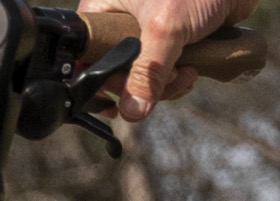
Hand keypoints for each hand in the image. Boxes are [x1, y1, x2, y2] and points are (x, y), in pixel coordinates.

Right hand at [101, 0, 252, 117]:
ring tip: (186, 72)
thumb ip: (147, 72)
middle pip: (118, 74)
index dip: (98, 81)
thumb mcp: (164, 30)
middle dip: (144, 87)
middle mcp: (120, 23)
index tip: (115, 105)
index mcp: (105, 9)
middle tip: (168, 78)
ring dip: (167, 86)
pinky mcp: (169, 44)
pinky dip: (178, 80)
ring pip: (143, 79)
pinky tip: (193, 70)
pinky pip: (164, 75)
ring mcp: (145, 35)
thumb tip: (132, 112)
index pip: (86, 54)